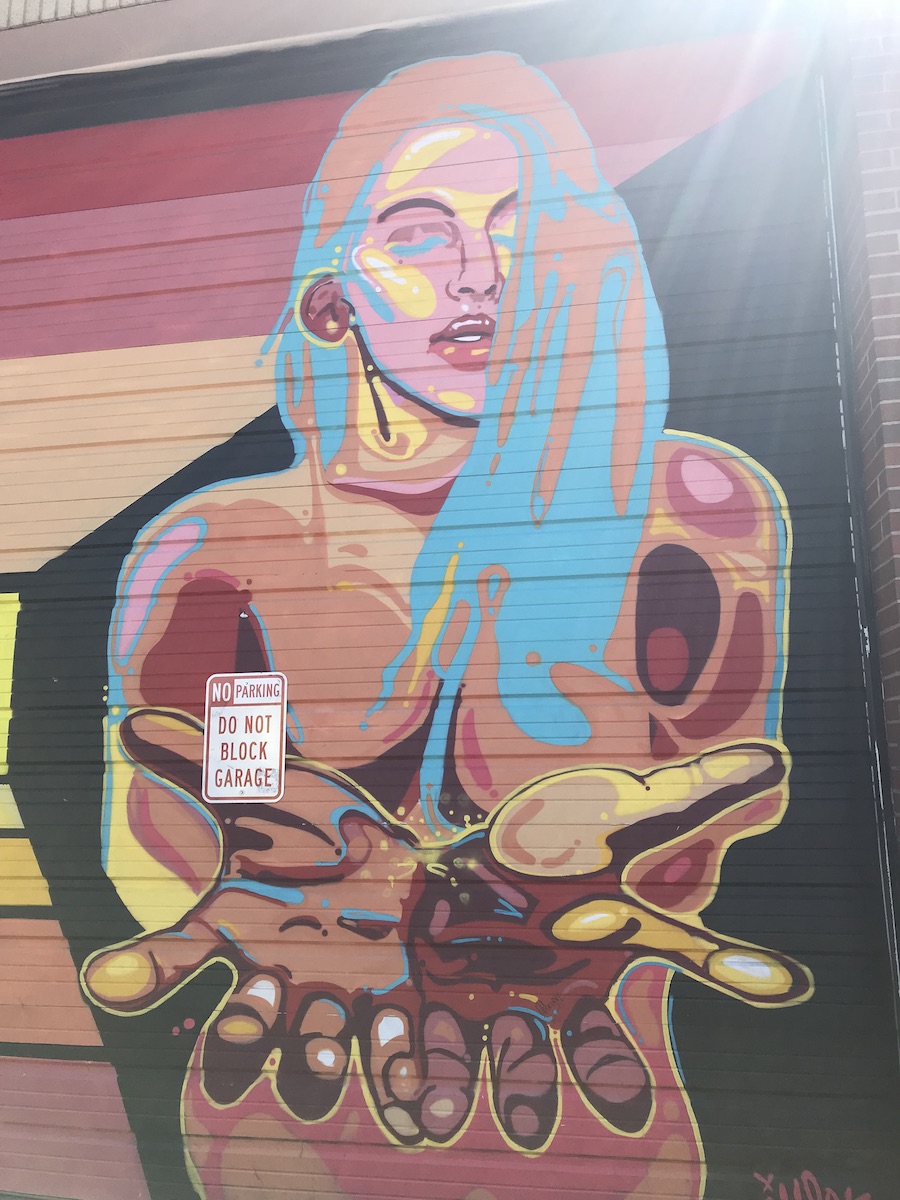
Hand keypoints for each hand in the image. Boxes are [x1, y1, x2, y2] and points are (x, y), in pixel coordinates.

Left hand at [406, 740, 812, 1148]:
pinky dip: (388, 1056)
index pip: (605, 1043)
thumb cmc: (562, 833)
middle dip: (525, 1092)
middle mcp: (524, 999)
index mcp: (579, 977)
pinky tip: (384, 1076)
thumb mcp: (621, 818)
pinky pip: (397, 1030)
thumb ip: (693, 803)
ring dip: (449, 1086)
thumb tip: (775, 763)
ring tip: (436, 1115)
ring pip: (458, 1055)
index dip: (616, 1076)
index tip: (630, 1113)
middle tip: (526, 1126)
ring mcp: (462, 993)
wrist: (492, 826)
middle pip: (527, 1063)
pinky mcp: (410, 976)